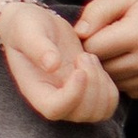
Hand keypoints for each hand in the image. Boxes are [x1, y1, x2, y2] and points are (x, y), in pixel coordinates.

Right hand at [0, 0, 118, 125]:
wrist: (37, 24)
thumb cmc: (27, 27)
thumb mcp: (28, 31)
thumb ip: (37, 46)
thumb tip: (52, 64)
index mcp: (36, 90)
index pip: (55, 110)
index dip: (72, 95)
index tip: (79, 70)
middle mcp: (54, 100)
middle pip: (81, 113)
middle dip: (91, 85)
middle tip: (83, 56)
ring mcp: (73, 99)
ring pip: (98, 112)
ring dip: (102, 85)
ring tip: (89, 58)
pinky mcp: (88, 92)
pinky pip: (108, 104)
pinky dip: (109, 86)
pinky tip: (96, 64)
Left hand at [77, 0, 137, 97]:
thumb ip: (96, 12)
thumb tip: (77, 35)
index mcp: (137, 34)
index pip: (92, 50)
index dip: (88, 40)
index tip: (95, 30)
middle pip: (104, 70)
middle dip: (98, 57)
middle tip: (106, 40)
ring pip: (118, 83)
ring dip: (113, 70)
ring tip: (121, 49)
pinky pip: (134, 91)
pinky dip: (129, 79)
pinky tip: (136, 60)